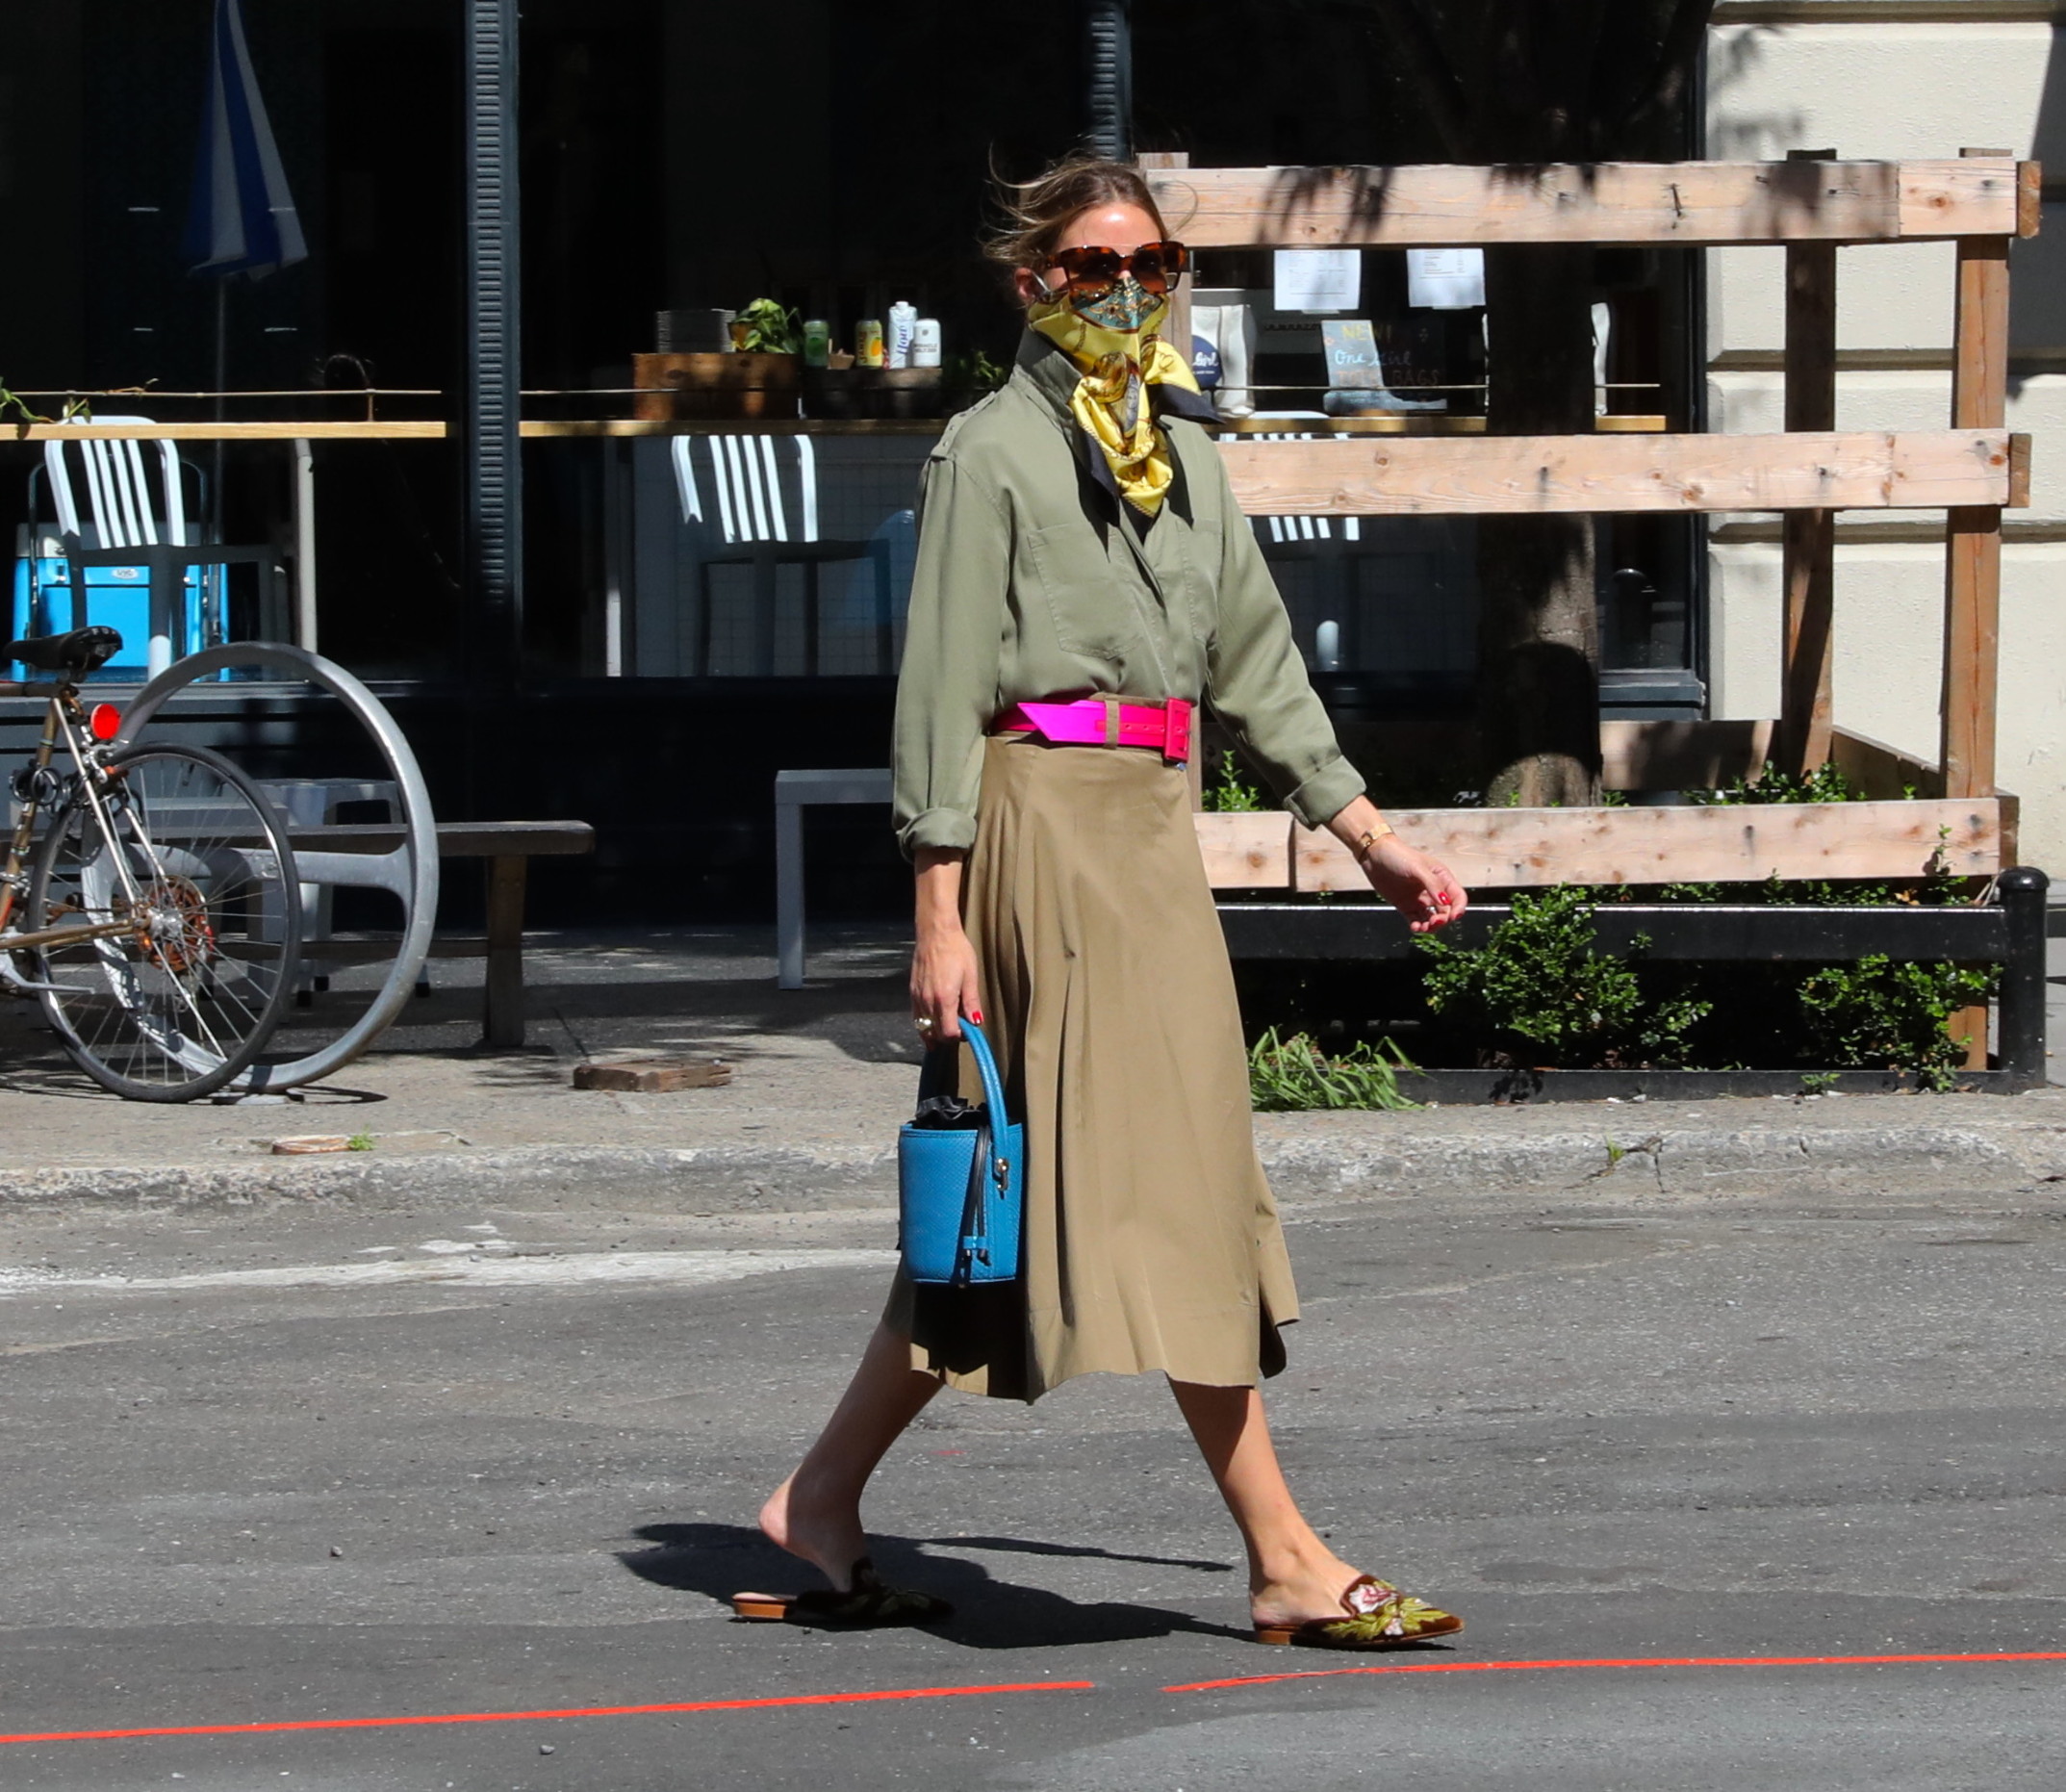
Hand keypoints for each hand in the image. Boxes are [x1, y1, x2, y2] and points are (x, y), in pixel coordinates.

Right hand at [910, 921, 982, 1043]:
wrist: (936, 933)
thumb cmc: (956, 950)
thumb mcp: (970, 976)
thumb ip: (972, 1002)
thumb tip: (976, 1022)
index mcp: (944, 999)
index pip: (948, 1033)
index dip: (959, 1037)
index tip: (967, 1031)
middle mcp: (928, 1001)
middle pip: (935, 1033)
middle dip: (948, 1036)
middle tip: (960, 1028)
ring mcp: (917, 997)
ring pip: (923, 1027)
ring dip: (935, 1032)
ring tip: (947, 1027)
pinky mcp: (912, 992)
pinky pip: (916, 1016)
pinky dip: (924, 1024)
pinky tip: (933, 1020)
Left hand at [1358, 834, 1467, 932]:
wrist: (1374, 855)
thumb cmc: (1398, 855)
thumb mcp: (1418, 868)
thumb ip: (1432, 884)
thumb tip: (1445, 902)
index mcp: (1441, 878)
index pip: (1457, 897)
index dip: (1459, 909)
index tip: (1454, 917)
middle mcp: (1433, 890)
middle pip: (1446, 911)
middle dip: (1442, 920)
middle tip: (1433, 922)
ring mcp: (1419, 899)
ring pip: (1431, 919)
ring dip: (1430, 926)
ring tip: (1423, 927)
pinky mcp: (1406, 905)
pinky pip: (1416, 920)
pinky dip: (1417, 926)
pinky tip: (1414, 927)